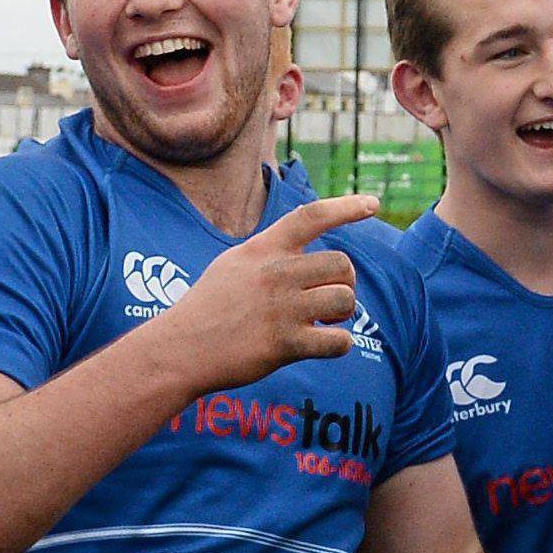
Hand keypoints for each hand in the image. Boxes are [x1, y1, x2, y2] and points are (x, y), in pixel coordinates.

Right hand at [152, 192, 384, 391]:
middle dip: (345, 282)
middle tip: (329, 299)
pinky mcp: (285, 344)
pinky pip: (339, 342)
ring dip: (343, 313)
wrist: (180, 349)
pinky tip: (323, 345)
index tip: (373, 204)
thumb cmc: (208, 307)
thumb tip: (306, 251)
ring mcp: (281, 308)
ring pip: (345, 300)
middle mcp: (275, 273)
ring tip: (324, 322)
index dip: (346, 207)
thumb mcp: (234, 263)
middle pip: (342, 264)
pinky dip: (339, 345)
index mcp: (263, 249)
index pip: (312, 216)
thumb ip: (270, 253)